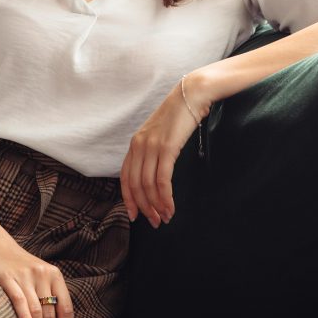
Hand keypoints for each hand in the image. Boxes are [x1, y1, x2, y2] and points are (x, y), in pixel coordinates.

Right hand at [0, 235, 73, 317]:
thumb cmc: (18, 267)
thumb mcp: (39, 277)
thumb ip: (49, 296)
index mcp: (55, 276)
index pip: (66, 309)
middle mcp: (43, 275)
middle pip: (52, 314)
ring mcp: (26, 276)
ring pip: (38, 312)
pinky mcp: (8, 278)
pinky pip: (20, 302)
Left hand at [120, 73, 209, 227]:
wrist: (191, 94)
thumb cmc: (180, 116)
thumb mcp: (160, 134)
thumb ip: (153, 151)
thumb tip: (156, 175)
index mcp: (135, 143)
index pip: (126, 177)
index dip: (128, 199)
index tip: (134, 215)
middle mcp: (139, 145)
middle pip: (136, 185)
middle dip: (144, 207)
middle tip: (154, 222)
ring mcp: (151, 146)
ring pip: (148, 185)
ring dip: (156, 206)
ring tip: (164, 218)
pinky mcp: (166, 148)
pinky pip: (162, 180)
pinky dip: (165, 198)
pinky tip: (170, 207)